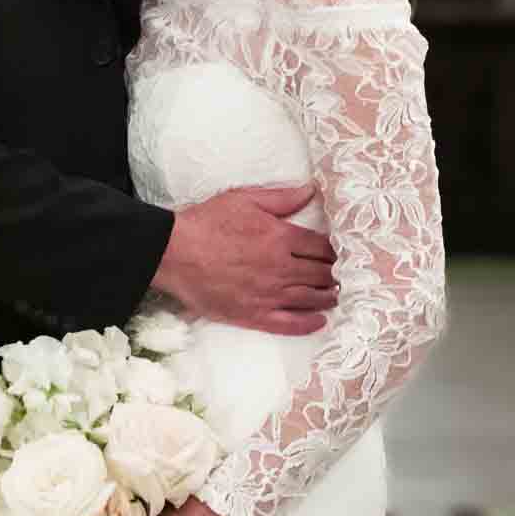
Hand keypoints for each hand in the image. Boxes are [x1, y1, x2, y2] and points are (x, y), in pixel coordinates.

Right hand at [151, 184, 336, 335]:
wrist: (175, 253)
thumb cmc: (207, 222)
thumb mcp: (244, 199)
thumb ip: (281, 198)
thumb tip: (310, 191)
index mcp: (281, 237)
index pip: (320, 246)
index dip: (332, 250)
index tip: (336, 253)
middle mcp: (280, 268)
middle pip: (320, 273)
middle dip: (333, 273)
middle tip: (339, 275)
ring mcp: (268, 294)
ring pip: (310, 299)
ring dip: (327, 297)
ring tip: (335, 295)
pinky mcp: (253, 315)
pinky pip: (289, 324)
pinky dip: (308, 323)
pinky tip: (319, 321)